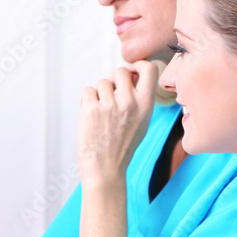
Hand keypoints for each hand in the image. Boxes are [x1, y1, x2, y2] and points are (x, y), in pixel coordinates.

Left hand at [76, 62, 157, 186]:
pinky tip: (90, 115)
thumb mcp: (141, 122)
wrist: (106, 170)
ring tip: (100, 112)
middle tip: (110, 95)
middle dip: (113, 80)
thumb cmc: (122, 147)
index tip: (131, 72)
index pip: (150, 69)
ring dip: (98, 94)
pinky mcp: (91, 110)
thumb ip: (138, 99)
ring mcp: (110, 106)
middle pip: (120, 71)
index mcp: (146, 105)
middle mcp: (130, 103)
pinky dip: (86, 100)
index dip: (138, 65)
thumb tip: (128, 74)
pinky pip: (87, 91)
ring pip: (101, 82)